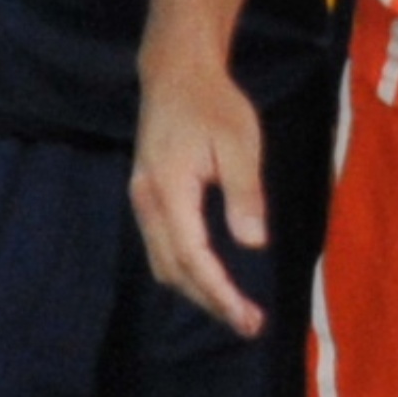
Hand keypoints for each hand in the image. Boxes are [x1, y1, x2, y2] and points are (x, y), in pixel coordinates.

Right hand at [128, 57, 268, 335]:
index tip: (248, 317)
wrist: (175, 73)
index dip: (220, 292)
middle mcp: (147, 204)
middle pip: (174, 270)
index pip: (193, 258)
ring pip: (164, 263)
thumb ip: (245, 192)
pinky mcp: (148, 198)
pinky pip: (163, 248)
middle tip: (249, 323)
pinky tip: (211, 276)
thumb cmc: (214, 102)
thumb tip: (254, 243)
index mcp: (168, 191)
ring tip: (234, 308)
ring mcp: (143, 202)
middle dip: (210, 300)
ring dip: (196, 289)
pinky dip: (186, 270)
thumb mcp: (241, 140)